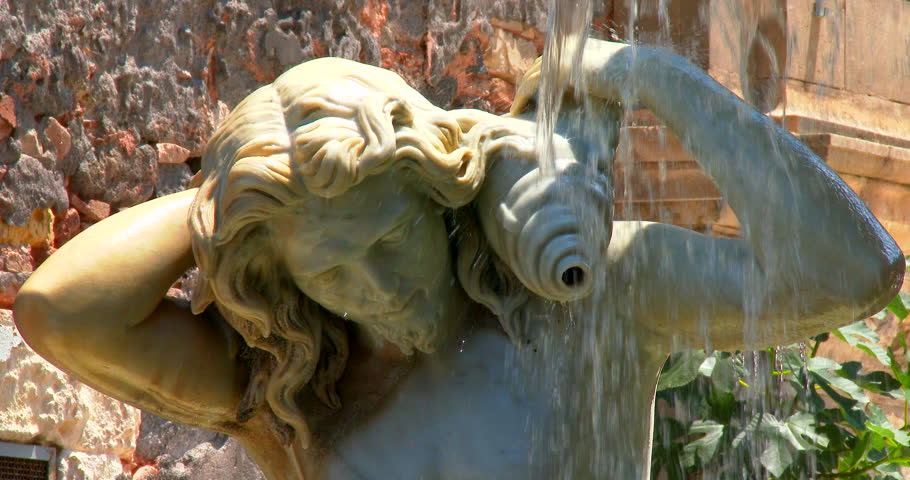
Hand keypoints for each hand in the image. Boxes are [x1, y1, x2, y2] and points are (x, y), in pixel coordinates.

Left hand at [509, 39, 634, 116]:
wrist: (643, 73)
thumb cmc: (633, 79)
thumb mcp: (608, 76)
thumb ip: (592, 78)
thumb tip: (591, 92)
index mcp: (578, 44)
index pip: (549, 61)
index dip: (537, 79)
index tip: (531, 98)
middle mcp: (566, 46)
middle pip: (537, 67)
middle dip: (525, 86)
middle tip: (519, 105)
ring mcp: (562, 55)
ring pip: (531, 75)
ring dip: (521, 94)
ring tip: (516, 111)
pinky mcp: (560, 69)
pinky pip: (532, 84)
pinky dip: (522, 97)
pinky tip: (518, 111)